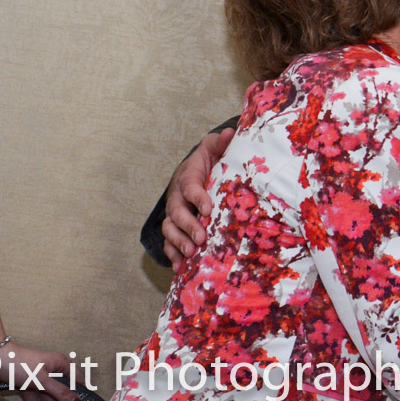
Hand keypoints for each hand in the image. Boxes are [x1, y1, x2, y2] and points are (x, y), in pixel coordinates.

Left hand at [0, 340, 77, 400]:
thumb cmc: (19, 362)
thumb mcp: (42, 380)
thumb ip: (60, 393)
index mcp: (60, 364)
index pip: (78, 380)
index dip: (83, 392)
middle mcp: (51, 370)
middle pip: (62, 389)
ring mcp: (38, 376)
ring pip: (48, 394)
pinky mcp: (26, 382)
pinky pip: (34, 396)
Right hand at [163, 127, 232, 269]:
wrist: (196, 171)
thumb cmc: (210, 162)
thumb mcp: (215, 149)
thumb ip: (221, 143)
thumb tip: (230, 133)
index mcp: (189, 176)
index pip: (191, 186)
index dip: (198, 197)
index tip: (208, 208)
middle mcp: (177, 196)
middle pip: (177, 211)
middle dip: (188, 225)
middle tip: (201, 238)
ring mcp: (174, 213)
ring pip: (170, 228)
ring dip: (178, 242)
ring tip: (191, 253)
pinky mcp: (175, 227)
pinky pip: (169, 242)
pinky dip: (173, 255)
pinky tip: (181, 268)